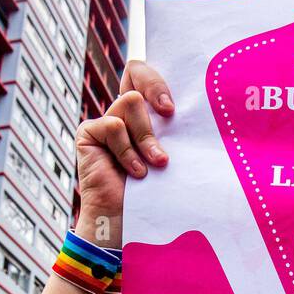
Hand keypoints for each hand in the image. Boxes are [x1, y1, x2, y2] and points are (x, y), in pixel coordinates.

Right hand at [74, 60, 173, 250]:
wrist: (129, 222)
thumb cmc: (157, 192)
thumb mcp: (174, 153)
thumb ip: (177, 130)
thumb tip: (204, 109)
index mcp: (146, 113)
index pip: (146, 72)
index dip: (157, 76)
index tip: (174, 105)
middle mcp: (124, 112)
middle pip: (136, 71)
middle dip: (156, 88)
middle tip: (169, 112)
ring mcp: (105, 121)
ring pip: (131, 102)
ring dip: (147, 137)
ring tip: (155, 164)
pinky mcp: (89, 133)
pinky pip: (113, 126)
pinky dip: (128, 151)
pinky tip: (135, 173)